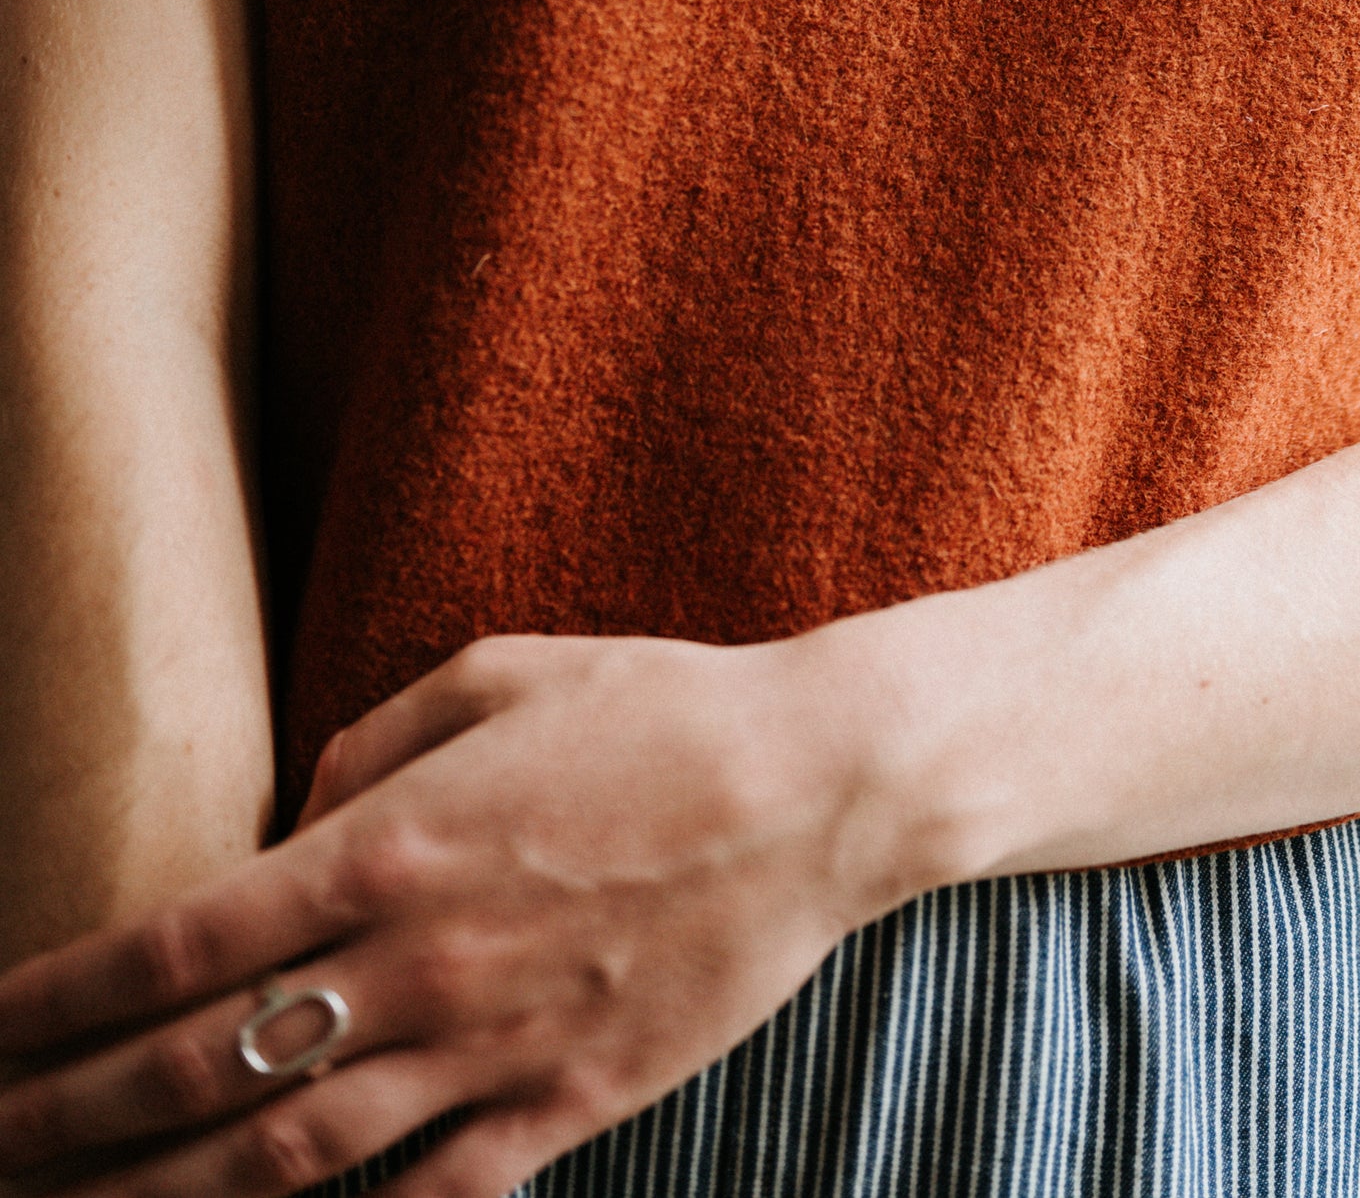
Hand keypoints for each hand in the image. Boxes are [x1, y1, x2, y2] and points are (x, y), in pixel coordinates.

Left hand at [0, 633, 904, 1197]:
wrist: (820, 783)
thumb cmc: (656, 704)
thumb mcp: (496, 673)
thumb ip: (368, 750)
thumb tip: (291, 822)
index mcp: (389, 842)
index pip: (179, 945)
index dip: (60, 1003)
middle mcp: (419, 959)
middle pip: (203, 1072)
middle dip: (70, 1122)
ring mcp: (493, 1046)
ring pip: (293, 1163)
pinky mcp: (569, 1106)